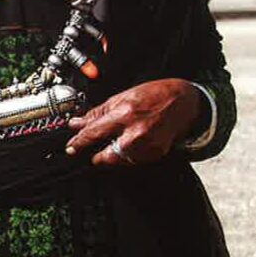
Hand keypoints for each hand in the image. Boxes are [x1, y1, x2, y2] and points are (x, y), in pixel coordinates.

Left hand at [65, 79, 203, 166]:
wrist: (185, 102)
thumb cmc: (155, 95)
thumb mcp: (123, 97)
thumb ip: (98, 112)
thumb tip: (78, 122)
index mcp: (124, 115)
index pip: (93, 134)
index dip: (79, 143)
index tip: (71, 148)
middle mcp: (135, 133)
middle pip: (104, 156)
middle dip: (96, 155)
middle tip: (91, 150)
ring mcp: (147, 146)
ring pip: (118, 161)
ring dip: (112, 155)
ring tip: (117, 142)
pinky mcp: (155, 154)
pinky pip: (133, 161)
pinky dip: (128, 155)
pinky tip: (131, 143)